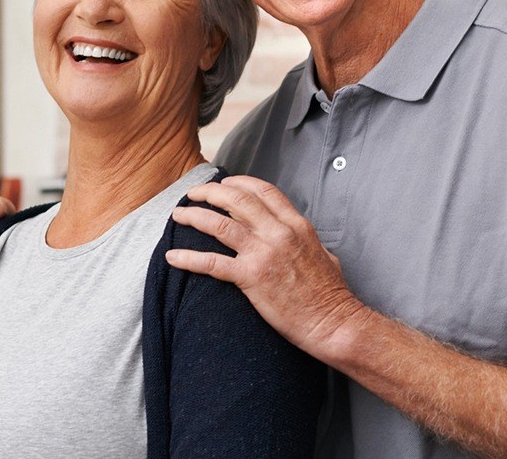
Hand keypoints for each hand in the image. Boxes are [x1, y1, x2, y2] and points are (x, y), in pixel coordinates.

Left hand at [166, 175, 368, 360]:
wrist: (333, 322)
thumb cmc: (330, 294)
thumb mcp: (323, 252)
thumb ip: (305, 238)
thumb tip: (296, 234)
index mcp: (296, 225)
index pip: (263, 190)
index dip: (239, 182)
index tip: (224, 183)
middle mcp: (278, 233)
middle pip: (237, 199)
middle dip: (210, 192)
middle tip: (194, 193)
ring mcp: (263, 253)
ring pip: (220, 224)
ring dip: (194, 216)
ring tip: (178, 215)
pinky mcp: (251, 278)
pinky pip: (212, 263)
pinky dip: (189, 258)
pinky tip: (173, 257)